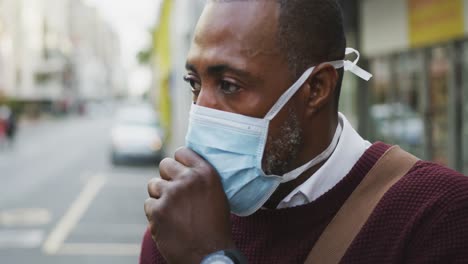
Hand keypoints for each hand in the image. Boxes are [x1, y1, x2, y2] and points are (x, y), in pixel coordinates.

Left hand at [144, 147, 234, 263]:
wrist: (209, 254)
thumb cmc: (216, 226)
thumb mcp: (217, 194)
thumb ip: (200, 178)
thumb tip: (183, 168)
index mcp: (205, 173)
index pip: (181, 152)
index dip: (178, 162)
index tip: (179, 171)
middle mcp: (187, 180)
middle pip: (164, 164)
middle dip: (167, 177)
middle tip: (173, 192)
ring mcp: (170, 194)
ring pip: (153, 184)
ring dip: (160, 196)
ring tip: (173, 211)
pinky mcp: (157, 210)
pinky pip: (149, 204)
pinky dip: (155, 213)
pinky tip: (169, 222)